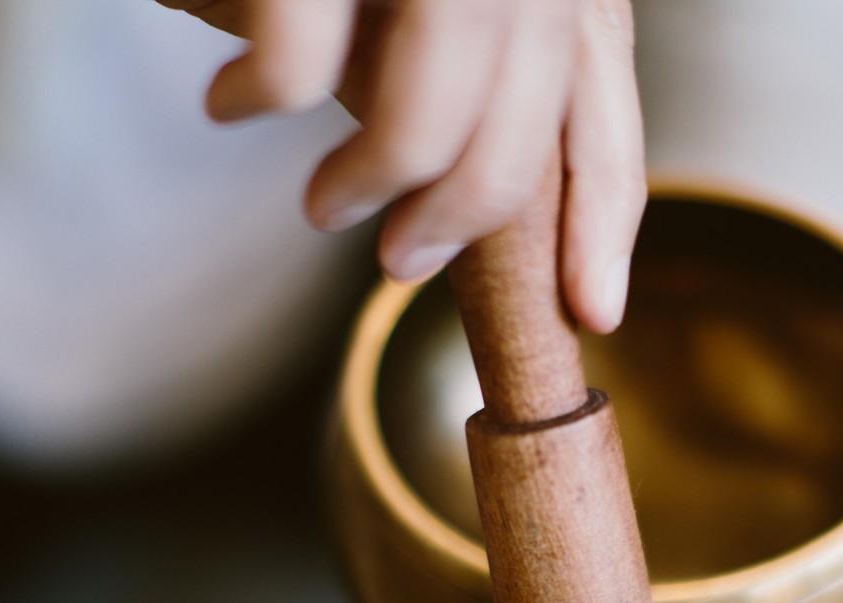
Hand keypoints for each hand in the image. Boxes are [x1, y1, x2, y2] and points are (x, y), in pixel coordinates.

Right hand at [160, 0, 644, 331]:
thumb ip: (471, 56)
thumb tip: (472, 194)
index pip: (600, 79)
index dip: (608, 206)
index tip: (595, 306)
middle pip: (530, 101)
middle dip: (471, 209)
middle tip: (403, 263)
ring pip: (435, 97)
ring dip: (380, 176)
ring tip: (326, 208)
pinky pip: (304, 62)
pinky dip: (269, 97)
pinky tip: (235, 103)